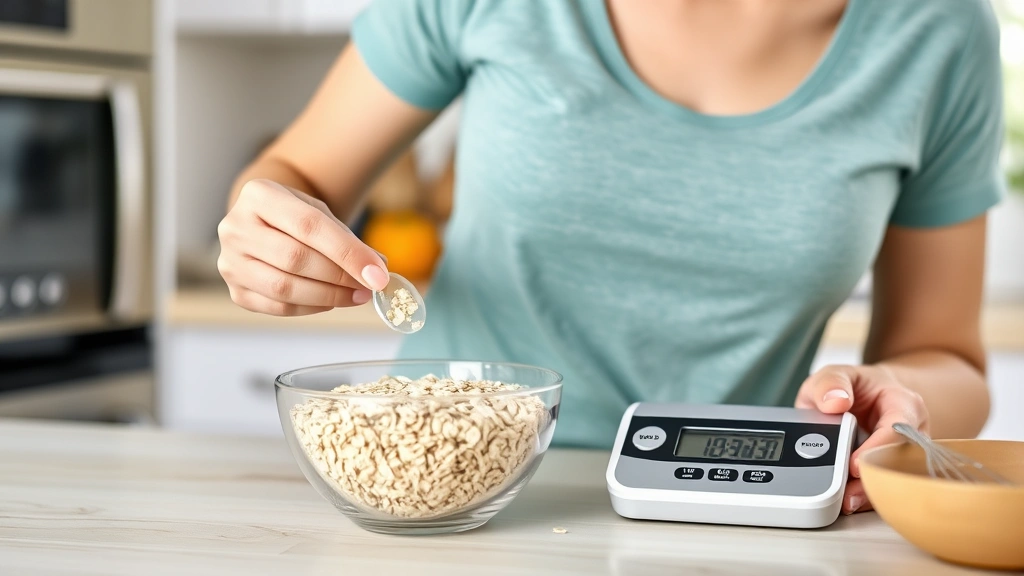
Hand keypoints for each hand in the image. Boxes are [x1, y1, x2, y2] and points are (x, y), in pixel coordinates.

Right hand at [217, 179, 389, 315]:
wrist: (263, 222)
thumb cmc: (296, 217)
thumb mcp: (320, 214)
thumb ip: (347, 239)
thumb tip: (379, 270)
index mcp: (258, 195)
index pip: (309, 226)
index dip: (347, 253)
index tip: (378, 274)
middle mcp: (235, 226)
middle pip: (295, 259)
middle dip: (340, 276)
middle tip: (370, 286)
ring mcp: (230, 260)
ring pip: (284, 287)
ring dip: (328, 296)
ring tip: (357, 295)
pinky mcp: (236, 289)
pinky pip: (278, 307)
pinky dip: (311, 308)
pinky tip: (332, 301)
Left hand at [795, 364, 928, 514]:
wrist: (866, 398)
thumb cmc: (854, 387)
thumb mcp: (835, 374)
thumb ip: (830, 383)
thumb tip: (834, 402)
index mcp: (903, 403)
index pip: (898, 428)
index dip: (876, 448)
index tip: (853, 464)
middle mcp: (914, 431)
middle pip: (900, 461)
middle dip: (874, 479)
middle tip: (847, 496)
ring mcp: (908, 454)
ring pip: (896, 479)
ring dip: (871, 494)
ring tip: (846, 503)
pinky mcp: (897, 471)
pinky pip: (888, 487)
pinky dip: (869, 496)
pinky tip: (851, 502)